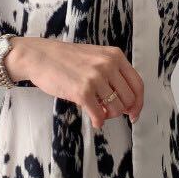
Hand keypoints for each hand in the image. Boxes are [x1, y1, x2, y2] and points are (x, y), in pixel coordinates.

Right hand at [12, 38, 143, 129]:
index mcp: (115, 56)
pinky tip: (94, 120)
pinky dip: (98, 121)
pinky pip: (99, 114)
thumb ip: (113, 73)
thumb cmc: (65, 59)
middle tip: (110, 112)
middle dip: (121, 110)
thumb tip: (127, 102)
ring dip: (108, 115)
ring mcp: (96, 78)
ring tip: (98, 111)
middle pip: (129, 99)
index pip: (138, 84)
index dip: (138, 103)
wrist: (40, 56)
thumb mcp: (96, 57)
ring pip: (116, 108)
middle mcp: (108, 65)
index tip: (134, 113)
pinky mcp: (82, 91)